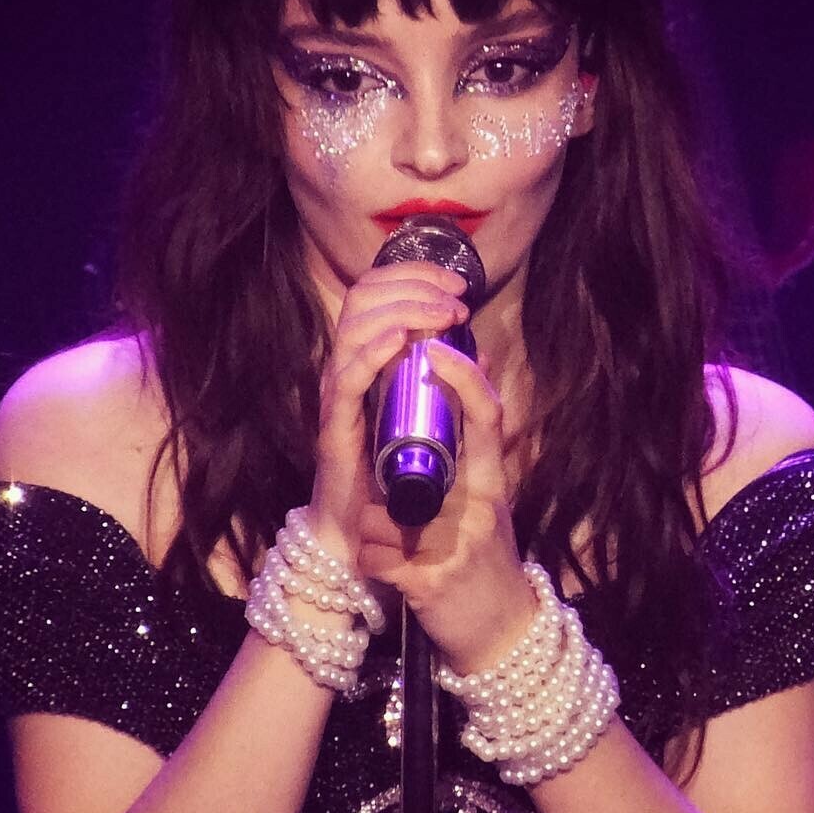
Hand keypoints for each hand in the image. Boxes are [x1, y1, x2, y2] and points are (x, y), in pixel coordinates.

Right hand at [306, 261, 471, 607]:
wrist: (357, 536)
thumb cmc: (388, 479)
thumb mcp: (425, 420)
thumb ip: (446, 385)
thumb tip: (478, 352)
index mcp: (365, 360)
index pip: (376, 294)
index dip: (413, 276)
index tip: (456, 282)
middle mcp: (346, 369)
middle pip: (363, 298)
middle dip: (413, 285)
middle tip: (455, 298)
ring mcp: (337, 396)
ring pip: (354, 328)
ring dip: (402, 311)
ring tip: (441, 315)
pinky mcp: (335, 427)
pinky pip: (346, 378)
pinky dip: (371, 353)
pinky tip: (400, 341)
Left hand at [355, 337, 539, 675]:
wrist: (504, 633)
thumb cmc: (487, 560)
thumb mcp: (490, 502)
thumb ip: (474, 453)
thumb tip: (468, 381)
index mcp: (490, 484)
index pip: (486, 418)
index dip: (463, 378)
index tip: (436, 349)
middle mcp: (476, 510)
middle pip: (413, 469)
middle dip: (384, 483)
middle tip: (386, 498)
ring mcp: (454, 546)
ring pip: (380, 516)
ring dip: (374, 530)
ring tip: (394, 547)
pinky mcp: (428, 582)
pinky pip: (373, 556)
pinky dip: (370, 561)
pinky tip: (386, 570)